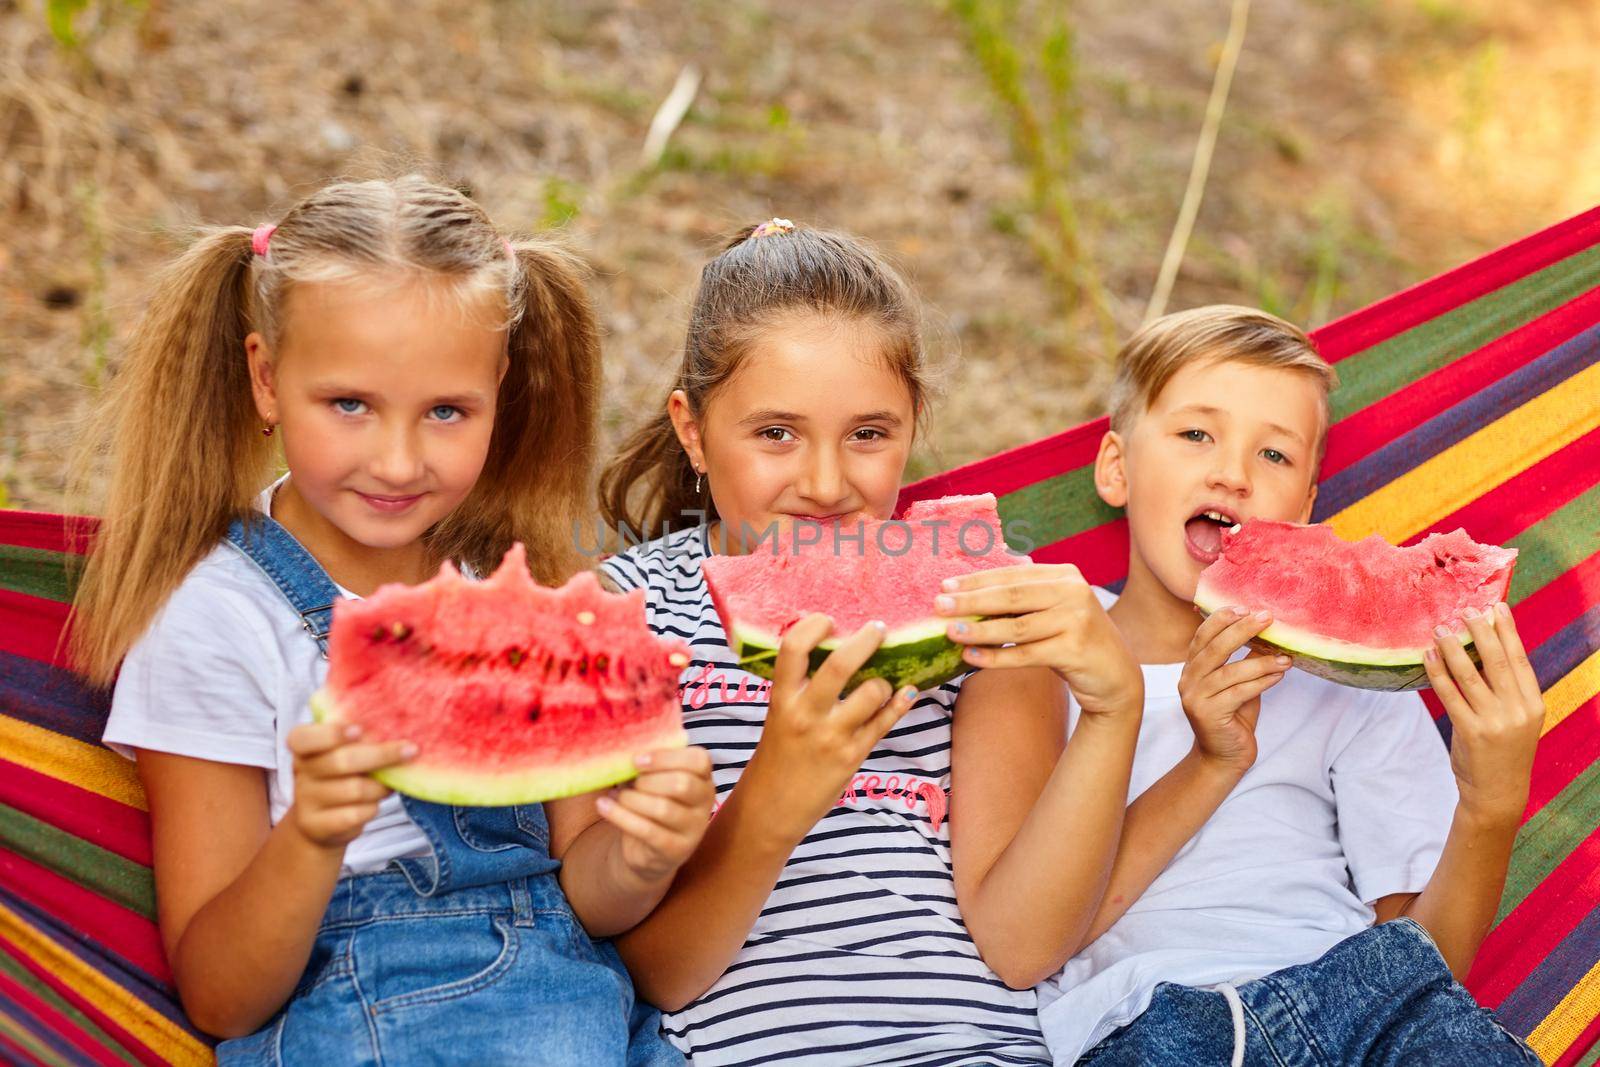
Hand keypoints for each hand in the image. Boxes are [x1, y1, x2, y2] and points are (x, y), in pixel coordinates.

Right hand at [286, 722, 412, 850]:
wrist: (320, 823)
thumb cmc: (341, 777)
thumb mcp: (343, 754)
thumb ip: (360, 740)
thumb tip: (396, 729)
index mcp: (303, 748)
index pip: (304, 738)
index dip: (331, 733)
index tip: (359, 729)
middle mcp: (301, 772)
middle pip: (342, 761)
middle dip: (381, 755)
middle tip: (411, 750)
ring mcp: (306, 800)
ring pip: (355, 790)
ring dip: (380, 787)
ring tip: (389, 783)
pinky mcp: (316, 825)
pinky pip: (356, 814)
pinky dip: (372, 808)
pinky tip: (374, 803)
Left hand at [595, 747, 715, 884]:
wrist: (649, 852)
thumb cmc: (651, 805)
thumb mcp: (655, 782)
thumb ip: (648, 765)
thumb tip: (620, 748)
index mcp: (703, 778)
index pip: (699, 760)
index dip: (666, 757)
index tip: (637, 760)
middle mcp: (704, 802)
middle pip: (681, 783)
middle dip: (647, 780)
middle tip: (627, 783)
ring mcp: (693, 829)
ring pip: (663, 808)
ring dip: (631, 799)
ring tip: (615, 795)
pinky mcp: (676, 849)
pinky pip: (647, 830)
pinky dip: (620, 816)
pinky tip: (604, 806)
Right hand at [742, 614, 919, 843]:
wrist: (771, 807)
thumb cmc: (778, 755)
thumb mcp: (780, 714)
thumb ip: (801, 687)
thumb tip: (834, 647)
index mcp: (782, 698)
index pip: (793, 648)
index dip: (813, 625)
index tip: (828, 620)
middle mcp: (805, 714)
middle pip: (840, 664)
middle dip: (866, 639)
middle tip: (878, 628)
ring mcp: (831, 736)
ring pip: (871, 692)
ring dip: (884, 680)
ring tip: (882, 681)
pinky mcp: (852, 756)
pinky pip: (884, 722)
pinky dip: (901, 702)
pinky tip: (908, 692)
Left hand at [936, 564, 1141, 718]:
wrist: (1115, 675)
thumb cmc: (1072, 639)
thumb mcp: (1052, 610)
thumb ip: (1022, 598)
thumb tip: (966, 593)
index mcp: (1064, 575)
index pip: (1012, 576)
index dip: (976, 580)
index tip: (944, 586)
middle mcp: (1073, 592)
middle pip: (1012, 596)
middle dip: (971, 601)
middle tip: (939, 605)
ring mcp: (1077, 620)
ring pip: (1017, 627)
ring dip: (980, 629)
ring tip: (950, 632)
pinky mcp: (1076, 649)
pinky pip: (1026, 654)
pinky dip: (996, 656)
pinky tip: (971, 656)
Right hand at [1178, 607, 1289, 772]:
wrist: (1223, 757)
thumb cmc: (1233, 718)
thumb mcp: (1236, 684)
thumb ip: (1243, 662)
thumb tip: (1266, 635)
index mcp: (1192, 668)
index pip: (1202, 635)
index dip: (1222, 619)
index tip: (1246, 607)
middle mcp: (1188, 680)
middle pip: (1214, 648)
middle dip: (1242, 630)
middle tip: (1267, 618)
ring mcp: (1195, 698)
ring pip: (1230, 671)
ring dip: (1261, 661)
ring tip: (1286, 657)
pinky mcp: (1209, 715)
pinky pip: (1239, 692)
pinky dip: (1262, 682)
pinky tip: (1279, 674)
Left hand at [1425, 603, 1543, 824]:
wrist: (1499, 793)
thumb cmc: (1503, 750)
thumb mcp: (1516, 719)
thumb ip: (1506, 690)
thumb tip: (1483, 649)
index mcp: (1533, 704)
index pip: (1520, 659)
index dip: (1508, 631)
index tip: (1498, 606)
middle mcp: (1518, 711)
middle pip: (1497, 660)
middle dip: (1481, 631)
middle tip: (1465, 609)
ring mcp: (1495, 722)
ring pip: (1470, 674)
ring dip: (1453, 647)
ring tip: (1440, 628)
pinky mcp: (1471, 732)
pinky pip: (1449, 695)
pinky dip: (1437, 672)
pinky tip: (1428, 655)